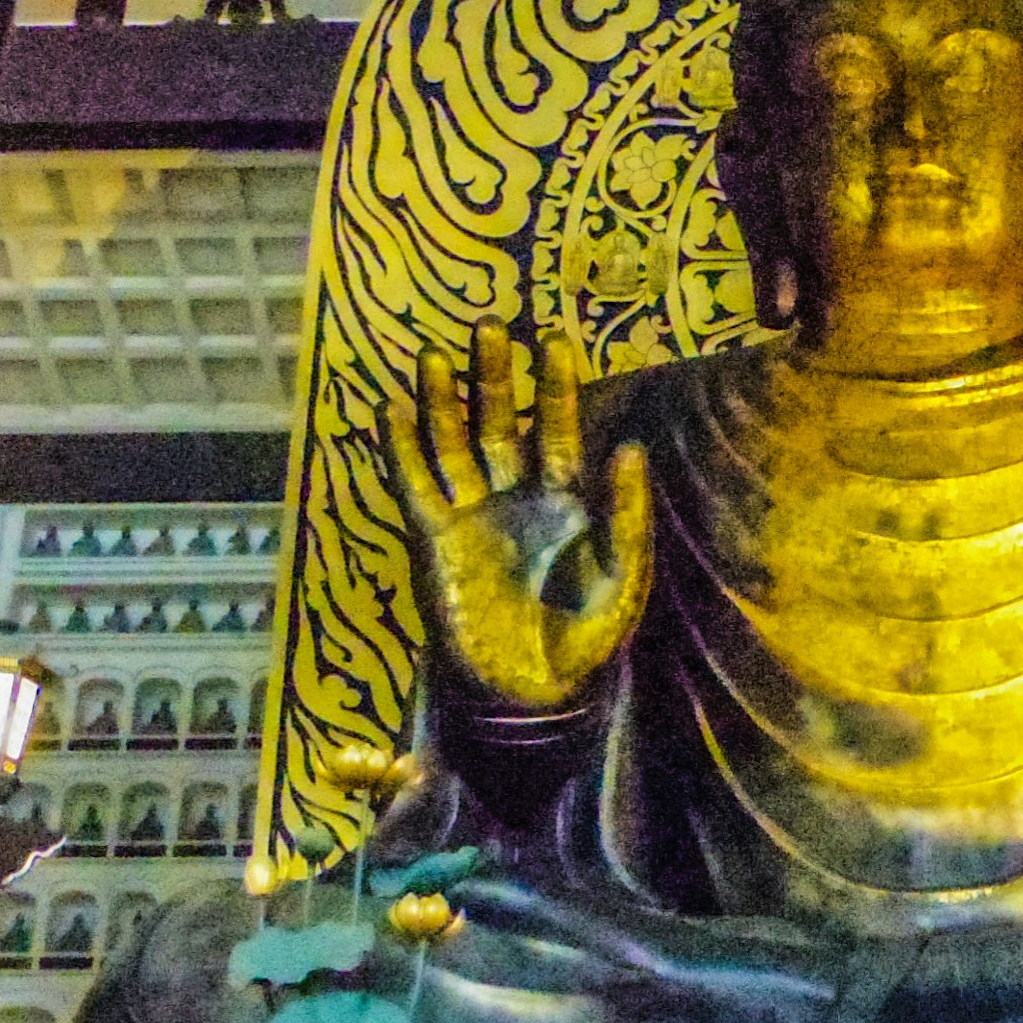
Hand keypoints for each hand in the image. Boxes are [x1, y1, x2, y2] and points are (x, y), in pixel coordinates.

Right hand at [384, 323, 652, 712]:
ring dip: (443, 401)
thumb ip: (627, 515)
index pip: (560, 430)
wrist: (532, 694)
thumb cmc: (584, 639)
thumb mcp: (623, 577)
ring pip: (454, 443)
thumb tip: (631, 446)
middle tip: (489, 328)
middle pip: (501, 423)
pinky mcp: (436, 540)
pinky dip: (403, 448)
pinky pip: (416, 484)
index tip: (554, 339)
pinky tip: (391, 409)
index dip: (555, 387)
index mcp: (566, 502)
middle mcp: (516, 498)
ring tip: (434, 355)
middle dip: (494, 377)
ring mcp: (473, 516)